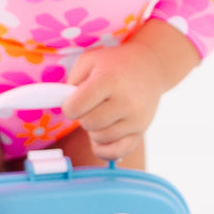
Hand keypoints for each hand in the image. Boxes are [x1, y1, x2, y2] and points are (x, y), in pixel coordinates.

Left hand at [62, 40, 168, 161]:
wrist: (150, 66)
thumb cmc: (114, 64)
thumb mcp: (89, 61)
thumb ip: (71, 82)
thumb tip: (63, 108)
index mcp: (108, 79)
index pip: (75, 107)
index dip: (68, 105)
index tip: (74, 99)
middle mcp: (125, 100)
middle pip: (88, 124)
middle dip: (82, 116)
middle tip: (90, 105)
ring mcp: (135, 118)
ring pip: (100, 139)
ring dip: (94, 130)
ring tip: (101, 113)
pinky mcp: (141, 131)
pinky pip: (116, 153)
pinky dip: (104, 148)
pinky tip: (102, 135)